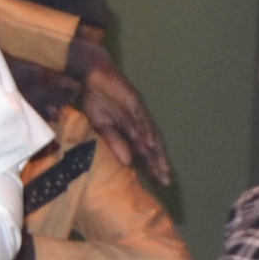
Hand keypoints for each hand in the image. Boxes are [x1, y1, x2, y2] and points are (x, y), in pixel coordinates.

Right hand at [73, 44, 171, 187]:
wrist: (92, 77)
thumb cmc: (96, 101)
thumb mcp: (102, 127)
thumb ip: (114, 143)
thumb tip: (127, 164)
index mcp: (130, 131)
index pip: (143, 153)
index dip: (150, 167)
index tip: (158, 182)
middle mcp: (138, 124)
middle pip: (152, 147)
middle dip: (158, 164)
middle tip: (166, 181)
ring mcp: (138, 114)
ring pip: (151, 135)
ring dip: (157, 152)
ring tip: (162, 168)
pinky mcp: (134, 103)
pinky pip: (142, 119)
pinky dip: (147, 132)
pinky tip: (151, 145)